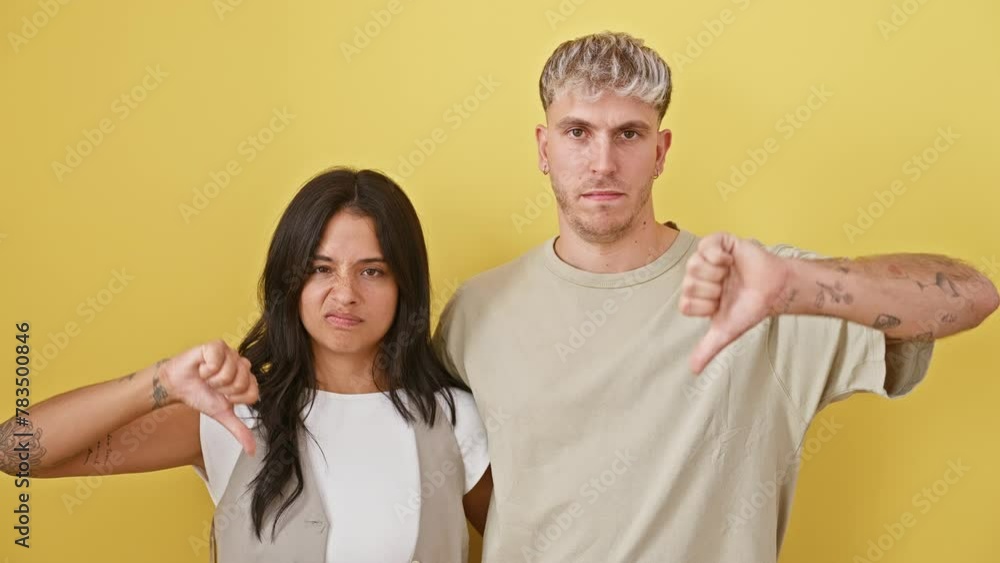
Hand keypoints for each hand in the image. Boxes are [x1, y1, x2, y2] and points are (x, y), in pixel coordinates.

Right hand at [158, 340, 259, 454]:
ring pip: (231, 371)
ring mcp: (231, 353)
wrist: (177, 385)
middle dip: (223, 390)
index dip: (235, 399)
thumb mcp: (221, 415)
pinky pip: (218, 360)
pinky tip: (202, 368)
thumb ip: (239, 430)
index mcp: (247, 379)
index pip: (253, 393)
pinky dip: (206, 369)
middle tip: (213, 386)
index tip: (223, 397)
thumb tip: (252, 451)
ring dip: (214, 380)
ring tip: (207, 377)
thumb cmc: (200, 395)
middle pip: (243, 382)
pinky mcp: (217, 345)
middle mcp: (242, 364)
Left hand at [680, 232, 790, 373]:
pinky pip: (706, 245)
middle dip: (713, 291)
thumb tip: (693, 371)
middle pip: (688, 285)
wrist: (775, 291)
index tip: (721, 305)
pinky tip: (729, 261)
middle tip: (728, 289)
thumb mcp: (726, 331)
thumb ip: (708, 349)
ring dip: (717, 275)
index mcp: (696, 295)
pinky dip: (717, 256)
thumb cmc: (750, 308)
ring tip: (730, 275)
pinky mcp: (720, 242)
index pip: (685, 304)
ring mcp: (707, 257)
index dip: (706, 307)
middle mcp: (698, 275)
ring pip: (694, 266)